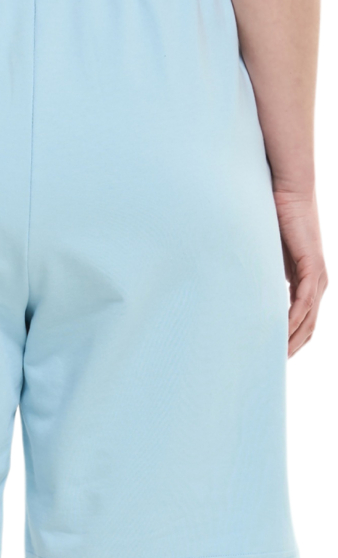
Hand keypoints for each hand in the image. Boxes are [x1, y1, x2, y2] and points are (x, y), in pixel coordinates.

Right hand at [273, 187, 328, 357]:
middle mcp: (316, 281)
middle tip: (272, 367)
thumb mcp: (265, 254)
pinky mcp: (313, 267)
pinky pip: (304, 302)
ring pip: (308, 319)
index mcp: (307, 280)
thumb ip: (261, 273)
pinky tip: (281, 334)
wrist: (288, 190)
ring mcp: (317, 276)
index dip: (289, 340)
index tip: (271, 356)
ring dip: (292, 340)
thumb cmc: (274, 215)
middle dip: (291, 347)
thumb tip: (240, 289)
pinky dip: (294, 320)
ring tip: (274, 357)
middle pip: (309, 326)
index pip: (303, 320)